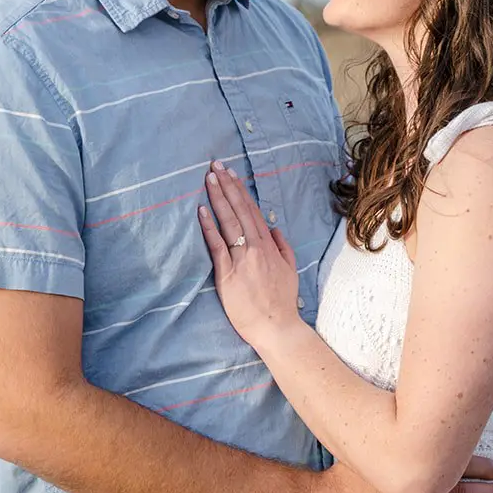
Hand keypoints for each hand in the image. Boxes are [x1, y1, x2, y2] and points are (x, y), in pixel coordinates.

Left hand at [198, 161, 301, 349]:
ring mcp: (241, 260)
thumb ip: (282, 247)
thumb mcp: (290, 270)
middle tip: (215, 167)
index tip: (231, 174)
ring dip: (218, 199)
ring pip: (228, 222)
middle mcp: (255, 248)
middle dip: (227, 187)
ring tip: (209, 180)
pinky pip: (217, 246)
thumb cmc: (282, 301)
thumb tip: (274, 229)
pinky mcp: (227, 274)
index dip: (240, 191)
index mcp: (269, 246)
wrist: (275, 326)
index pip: (252, 212)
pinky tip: (202, 211)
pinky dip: (209, 227)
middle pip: (239, 211)